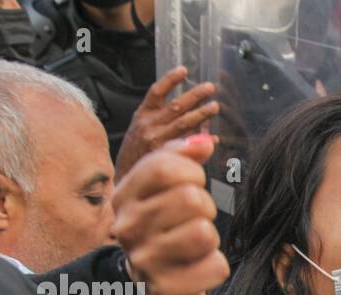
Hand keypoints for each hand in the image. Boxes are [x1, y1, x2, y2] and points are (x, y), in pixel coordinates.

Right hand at [113, 133, 229, 294]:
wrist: (148, 283)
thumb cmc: (161, 228)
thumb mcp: (160, 189)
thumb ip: (179, 157)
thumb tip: (204, 142)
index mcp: (125, 196)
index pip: (165, 168)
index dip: (191, 172)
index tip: (192, 184)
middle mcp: (129, 227)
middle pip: (192, 199)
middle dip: (205, 208)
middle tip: (193, 220)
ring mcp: (146, 261)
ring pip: (204, 232)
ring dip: (210, 238)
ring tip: (194, 244)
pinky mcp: (168, 289)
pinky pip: (216, 267)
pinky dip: (215, 267)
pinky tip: (196, 268)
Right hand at [115, 66, 218, 181]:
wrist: (124, 177)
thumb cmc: (135, 153)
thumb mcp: (139, 130)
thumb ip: (160, 120)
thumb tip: (185, 113)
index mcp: (142, 115)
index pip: (156, 92)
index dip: (170, 79)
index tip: (184, 70)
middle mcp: (149, 125)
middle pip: (176, 105)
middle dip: (196, 95)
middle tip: (210, 88)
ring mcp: (158, 140)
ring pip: (185, 123)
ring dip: (202, 113)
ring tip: (215, 106)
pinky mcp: (166, 155)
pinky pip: (189, 145)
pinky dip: (203, 141)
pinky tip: (214, 139)